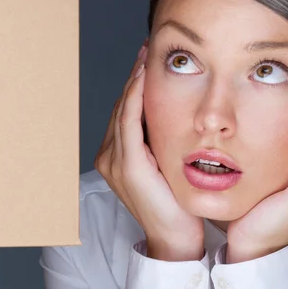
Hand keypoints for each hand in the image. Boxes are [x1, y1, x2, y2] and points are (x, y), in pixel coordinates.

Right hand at [95, 42, 203, 261]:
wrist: (176, 239)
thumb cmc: (177, 207)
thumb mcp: (168, 169)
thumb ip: (162, 146)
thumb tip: (177, 119)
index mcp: (118, 159)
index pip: (126, 114)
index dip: (136, 87)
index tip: (148, 62)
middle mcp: (110, 158)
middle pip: (122, 108)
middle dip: (134, 78)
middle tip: (145, 49)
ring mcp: (115, 162)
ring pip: (123, 110)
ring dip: (134, 81)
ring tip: (145, 56)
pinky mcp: (127, 166)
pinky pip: (129, 122)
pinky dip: (135, 97)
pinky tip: (144, 76)